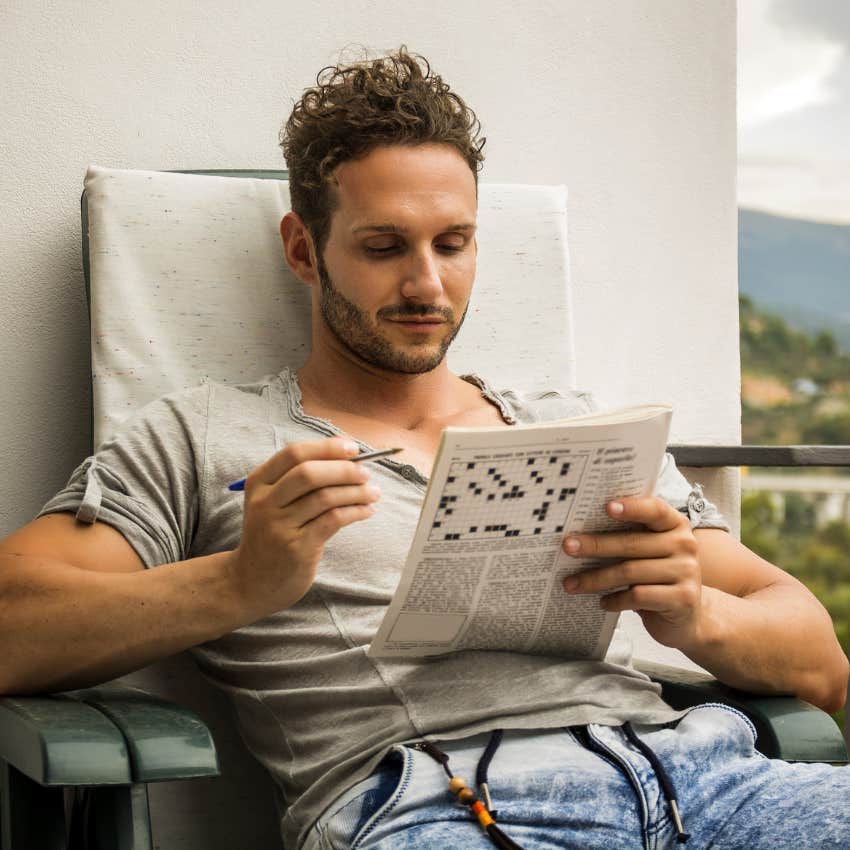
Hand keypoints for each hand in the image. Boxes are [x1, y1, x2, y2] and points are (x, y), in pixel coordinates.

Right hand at [226, 437, 380, 616]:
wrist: (252, 581)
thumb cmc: (273, 534)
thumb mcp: (273, 502)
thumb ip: (301, 481)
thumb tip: (349, 458)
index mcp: (258, 482)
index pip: (294, 453)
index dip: (327, 448)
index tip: (352, 449)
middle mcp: (265, 502)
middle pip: (309, 473)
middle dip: (344, 469)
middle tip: (366, 473)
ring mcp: (279, 526)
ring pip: (325, 497)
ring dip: (356, 492)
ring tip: (373, 493)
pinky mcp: (297, 548)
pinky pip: (333, 520)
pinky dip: (355, 511)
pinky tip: (367, 511)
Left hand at [561, 496, 702, 650]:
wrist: (688, 616)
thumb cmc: (657, 576)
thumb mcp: (649, 552)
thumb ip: (629, 536)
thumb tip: (580, 531)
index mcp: (675, 525)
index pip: (655, 510)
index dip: (632, 507)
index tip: (606, 507)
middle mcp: (685, 544)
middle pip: (632, 543)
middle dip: (595, 545)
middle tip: (568, 547)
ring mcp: (687, 572)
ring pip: (630, 571)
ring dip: (595, 578)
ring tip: (571, 583)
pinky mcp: (682, 599)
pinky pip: (638, 596)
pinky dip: (615, 599)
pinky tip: (603, 602)